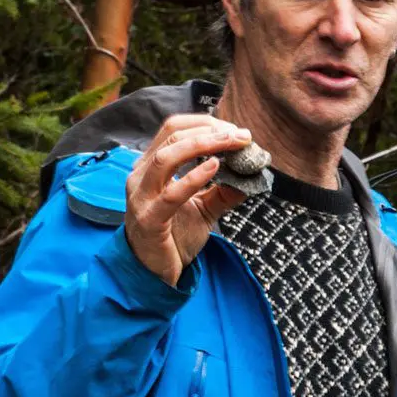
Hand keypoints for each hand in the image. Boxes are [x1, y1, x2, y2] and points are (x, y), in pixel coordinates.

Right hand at [124, 114, 250, 285]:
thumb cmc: (175, 234)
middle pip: (173, 135)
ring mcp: (141, 196)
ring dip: (203, 145)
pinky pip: (171, 194)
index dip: (207, 123)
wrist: (155, 273)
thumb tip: (254, 171)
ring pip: (167, 157)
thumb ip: (225, 189)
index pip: (175, 128)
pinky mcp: (148, 219)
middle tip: (242, 136)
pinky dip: (194, 177)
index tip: (236, 131)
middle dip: (211, 131)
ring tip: (231, 144)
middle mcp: (141, 174)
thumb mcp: (205, 207)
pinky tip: (215, 167)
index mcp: (152, 164)